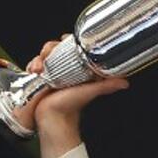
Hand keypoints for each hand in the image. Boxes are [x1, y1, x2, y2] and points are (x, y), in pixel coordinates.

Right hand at [28, 37, 127, 157]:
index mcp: (77, 69)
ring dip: (40, 57)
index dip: (67, 41)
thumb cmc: (71, 106)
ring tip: (40, 67)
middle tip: (48, 54)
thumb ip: (106, 85)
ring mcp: (50, 72)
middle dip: (50, 48)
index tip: (64, 39)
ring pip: (44, 55)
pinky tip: (35, 71)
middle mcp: (64, 69)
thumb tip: (124, 82)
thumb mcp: (91, 92)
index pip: (72, 48)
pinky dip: (33, 64)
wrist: (52, 118)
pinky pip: (34, 64)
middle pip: (56, 48)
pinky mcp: (39, 77)